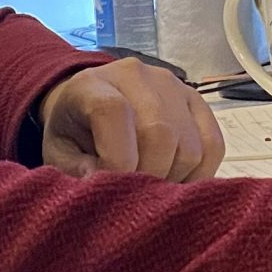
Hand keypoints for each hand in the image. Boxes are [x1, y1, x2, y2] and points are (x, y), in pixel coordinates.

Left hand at [37, 58, 225, 181]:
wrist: (90, 102)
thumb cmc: (72, 133)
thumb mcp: (58, 152)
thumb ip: (75, 169)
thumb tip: (105, 182)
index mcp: (91, 85)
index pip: (113, 111)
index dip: (117, 158)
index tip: (114, 185)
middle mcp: (136, 76)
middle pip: (160, 134)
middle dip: (149, 176)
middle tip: (134, 194)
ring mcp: (172, 85)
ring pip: (190, 147)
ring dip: (173, 178)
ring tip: (151, 183)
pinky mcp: (196, 100)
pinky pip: (213, 145)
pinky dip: (199, 174)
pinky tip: (175, 178)